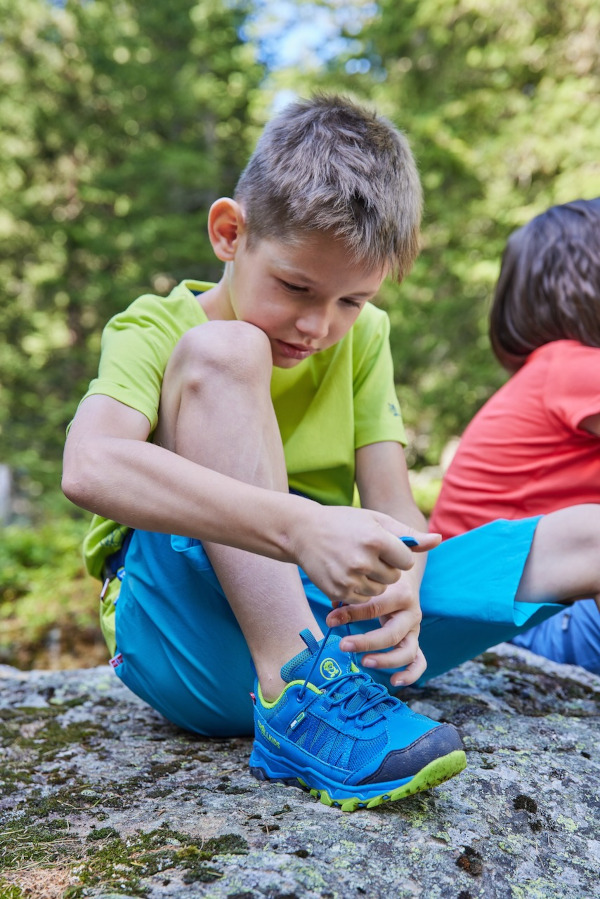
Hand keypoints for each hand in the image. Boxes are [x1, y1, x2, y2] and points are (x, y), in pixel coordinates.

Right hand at [292, 501, 439, 606]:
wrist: (302, 531)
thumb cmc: (344, 523)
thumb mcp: (376, 520)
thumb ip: (409, 534)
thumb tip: (439, 540)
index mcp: (376, 539)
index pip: (406, 561)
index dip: (396, 555)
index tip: (382, 547)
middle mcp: (363, 560)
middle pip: (393, 578)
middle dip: (384, 569)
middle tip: (364, 554)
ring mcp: (349, 578)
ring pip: (379, 592)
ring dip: (372, 582)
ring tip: (353, 563)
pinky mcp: (338, 592)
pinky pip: (362, 599)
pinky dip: (357, 590)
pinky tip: (344, 573)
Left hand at [325, 573, 427, 686]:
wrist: (403, 578)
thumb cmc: (379, 582)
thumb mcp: (368, 585)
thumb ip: (351, 598)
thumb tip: (332, 616)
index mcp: (400, 595)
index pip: (374, 608)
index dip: (350, 615)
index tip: (330, 620)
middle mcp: (412, 614)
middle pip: (392, 634)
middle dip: (366, 642)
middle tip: (343, 645)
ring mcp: (415, 630)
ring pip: (408, 652)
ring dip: (386, 661)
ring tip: (364, 663)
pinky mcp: (415, 641)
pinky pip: (418, 662)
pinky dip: (410, 674)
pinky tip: (394, 682)